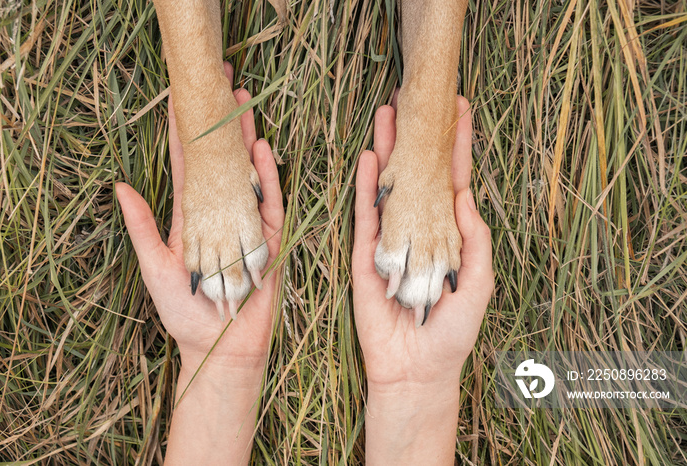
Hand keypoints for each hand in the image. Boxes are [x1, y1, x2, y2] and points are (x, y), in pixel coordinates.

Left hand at [116, 63, 283, 372]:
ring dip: (244, 138)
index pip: (187, 166)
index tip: (184, 98)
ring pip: (245, 171)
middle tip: (224, 85)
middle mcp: (219, 212)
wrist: (220, 344)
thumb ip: (142, 226)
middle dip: (221, 123)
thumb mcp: (155, 265)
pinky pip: (269, 201)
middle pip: (219, 160)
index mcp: (190, 216)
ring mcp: (246, 222)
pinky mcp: (268, 237)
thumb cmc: (182, 310)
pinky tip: (262, 148)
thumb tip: (119, 186)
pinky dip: (266, 175)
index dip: (185, 132)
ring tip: (245, 104)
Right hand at [353, 96, 492, 463]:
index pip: (453, 181)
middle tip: (415, 97)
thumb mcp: (478, 284)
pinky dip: (366, 186)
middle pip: (419, 173)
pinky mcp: (365, 254)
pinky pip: (365, 214)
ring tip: (386, 114)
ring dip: (388, 150)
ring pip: (390, 185)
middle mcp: (420, 229)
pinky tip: (367, 158)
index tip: (458, 110)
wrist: (414, 368)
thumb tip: (463, 196)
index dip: (457, 147)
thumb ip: (474, 241)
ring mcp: (391, 239)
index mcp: (449, 235)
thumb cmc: (453, 332)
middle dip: (418, 136)